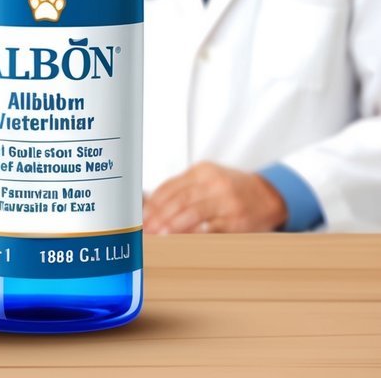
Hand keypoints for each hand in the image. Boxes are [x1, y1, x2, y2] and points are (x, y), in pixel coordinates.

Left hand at [143, 161, 287, 233]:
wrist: (270, 195)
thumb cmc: (233, 188)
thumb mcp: (208, 178)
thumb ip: (183, 189)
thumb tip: (152, 208)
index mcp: (202, 171)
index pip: (170, 187)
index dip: (153, 203)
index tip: (141, 216)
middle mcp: (214, 183)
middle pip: (179, 200)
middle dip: (159, 216)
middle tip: (146, 229)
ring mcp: (226, 201)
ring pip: (192, 213)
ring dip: (172, 226)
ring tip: (158, 236)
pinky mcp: (236, 220)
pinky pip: (211, 228)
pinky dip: (193, 235)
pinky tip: (180, 240)